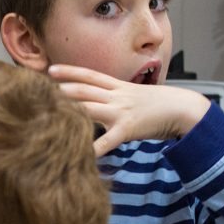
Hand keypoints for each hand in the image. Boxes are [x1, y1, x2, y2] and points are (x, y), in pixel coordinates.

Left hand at [48, 64, 210, 157]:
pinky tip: (80, 154)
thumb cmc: (160, 106)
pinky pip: (106, 140)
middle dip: (61, 89)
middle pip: (84, 89)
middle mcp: (117, 96)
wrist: (184, 109)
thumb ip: (117, 100)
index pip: (89, 75)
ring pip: (90, 108)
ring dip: (69, 110)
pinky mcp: (128, 128)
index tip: (50, 69)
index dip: (69, 71)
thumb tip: (102, 104)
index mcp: (118, 87)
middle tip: (38, 90)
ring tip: (48, 114)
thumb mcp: (135, 97)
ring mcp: (121, 111)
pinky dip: (93, 148)